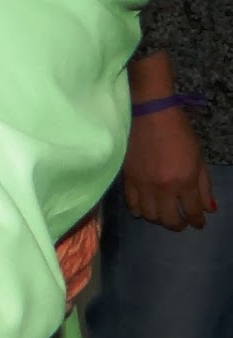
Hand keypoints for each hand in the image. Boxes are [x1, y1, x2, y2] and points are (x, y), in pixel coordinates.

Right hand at [122, 106, 215, 229]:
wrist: (149, 113)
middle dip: (179, 224)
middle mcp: (163, 187)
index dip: (197, 221)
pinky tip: (144, 208)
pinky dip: (139, 211)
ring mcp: (143, 184)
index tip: (198, 223)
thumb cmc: (178, 132)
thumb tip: (209, 209)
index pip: (192, 212)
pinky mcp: (127, 179)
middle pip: (170, 220)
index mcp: (184, 181)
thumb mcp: (198, 157)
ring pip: (150, 216)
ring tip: (163, 213)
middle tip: (182, 221)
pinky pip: (132, 204)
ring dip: (159, 218)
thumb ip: (204, 186)